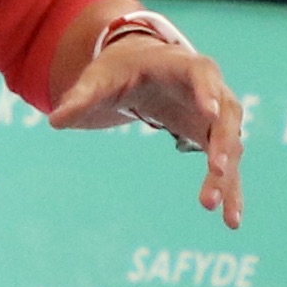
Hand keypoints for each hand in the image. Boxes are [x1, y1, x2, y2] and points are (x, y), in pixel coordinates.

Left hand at [51, 28, 248, 230]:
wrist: (140, 70)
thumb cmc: (120, 69)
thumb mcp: (98, 77)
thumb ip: (81, 97)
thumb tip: (55, 120)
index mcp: (181, 65)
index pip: (202, 73)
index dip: (208, 91)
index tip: (211, 112)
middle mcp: (210, 89)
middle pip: (226, 114)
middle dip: (223, 142)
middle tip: (216, 169)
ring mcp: (216, 117)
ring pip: (230, 146)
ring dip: (228, 178)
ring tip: (220, 212)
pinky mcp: (214, 140)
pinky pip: (227, 167)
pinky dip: (230, 191)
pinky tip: (231, 220)